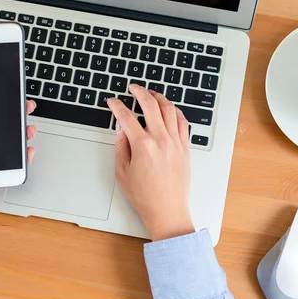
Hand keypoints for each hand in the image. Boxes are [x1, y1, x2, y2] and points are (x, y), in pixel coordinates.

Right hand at [107, 85, 193, 240]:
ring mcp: (176, 142)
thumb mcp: (122, 172)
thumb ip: (121, 146)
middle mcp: (161, 140)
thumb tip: (121, 128)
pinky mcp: (185, 148)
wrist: (167, 211)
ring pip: (169, 109)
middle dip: (139, 92)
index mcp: (143, 146)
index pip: (127, 117)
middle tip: (132, 87)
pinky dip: (175, 111)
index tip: (112, 102)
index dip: (117, 106)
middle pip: (150, 105)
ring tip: (151, 93)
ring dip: (159, 97)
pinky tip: (169, 108)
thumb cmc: (145, 196)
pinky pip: (182, 122)